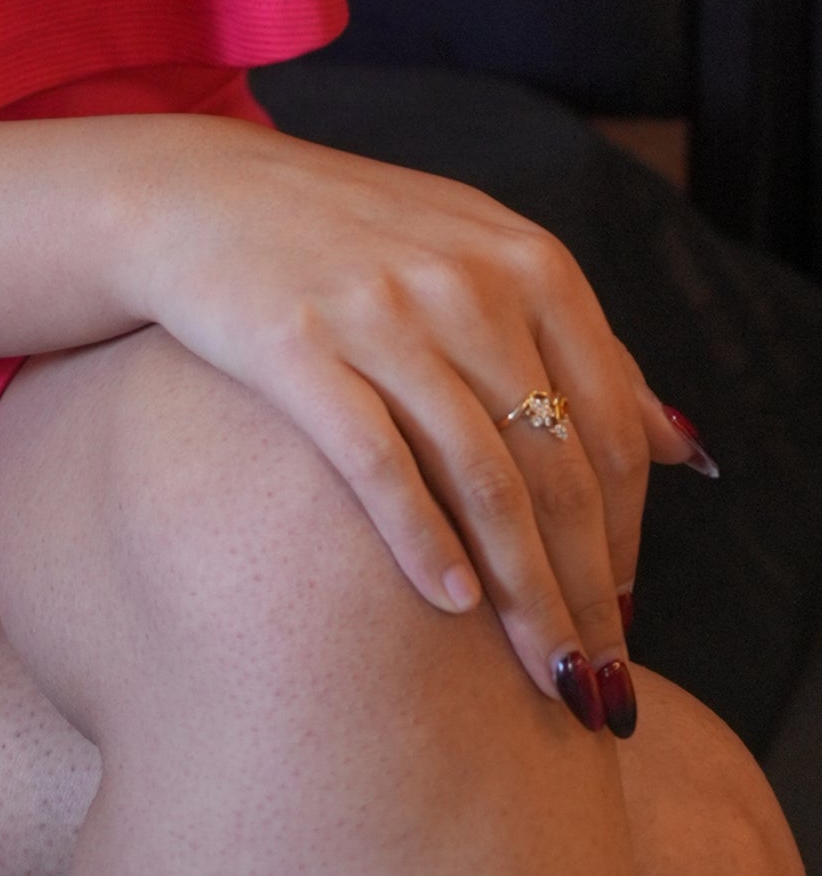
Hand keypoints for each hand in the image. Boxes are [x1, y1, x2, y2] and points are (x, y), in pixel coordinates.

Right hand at [132, 116, 707, 715]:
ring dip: (524, 594)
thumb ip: (575, 344)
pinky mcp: (294, 342)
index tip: (627, 614)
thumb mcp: (475, 256)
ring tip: (543, 675)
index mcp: (523, 259)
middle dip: (589, 590)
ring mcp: (379, 309)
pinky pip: (379, 463)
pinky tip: (452, 606)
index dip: (630, 535)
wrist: (194, 193)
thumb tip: (681, 446)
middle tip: (598, 683)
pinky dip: (425, 543)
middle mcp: (463, 280)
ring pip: (484, 481)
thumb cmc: (348, 238)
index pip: (608, 426)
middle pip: (557, 467)